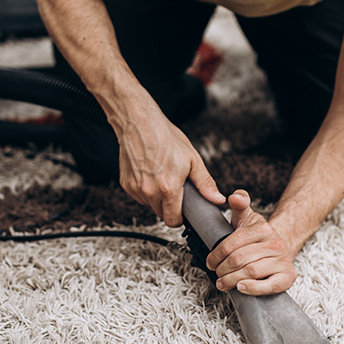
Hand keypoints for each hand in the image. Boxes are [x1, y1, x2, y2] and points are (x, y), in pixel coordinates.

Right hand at [117, 112, 223, 226]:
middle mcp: (150, 192)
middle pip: (161, 214)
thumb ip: (205, 183)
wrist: (139, 123)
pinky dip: (145, 190)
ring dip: (157, 198)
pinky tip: (150, 174)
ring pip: (149, 205)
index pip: (173, 221)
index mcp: (168, 189)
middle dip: (169, 207)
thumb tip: (217, 198)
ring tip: (162, 177)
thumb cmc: (165, 137)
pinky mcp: (126, 184)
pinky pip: (139, 195)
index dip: (180, 218)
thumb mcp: (192, 159)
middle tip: (175, 190)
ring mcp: (136, 189)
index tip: (183, 211)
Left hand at [205, 190, 297, 294]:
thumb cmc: (257, 237)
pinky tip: (241, 287)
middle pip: (239, 259)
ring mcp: (283, 260)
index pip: (232, 243)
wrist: (280, 248)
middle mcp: (275, 243)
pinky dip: (253, 288)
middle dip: (222, 269)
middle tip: (216, 274)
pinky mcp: (288, 276)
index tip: (210, 262)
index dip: (216, 255)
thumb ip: (239, 204)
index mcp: (262, 228)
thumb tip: (235, 196)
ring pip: (251, 272)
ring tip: (223, 283)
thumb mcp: (246, 217)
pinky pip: (270, 285)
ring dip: (232, 280)